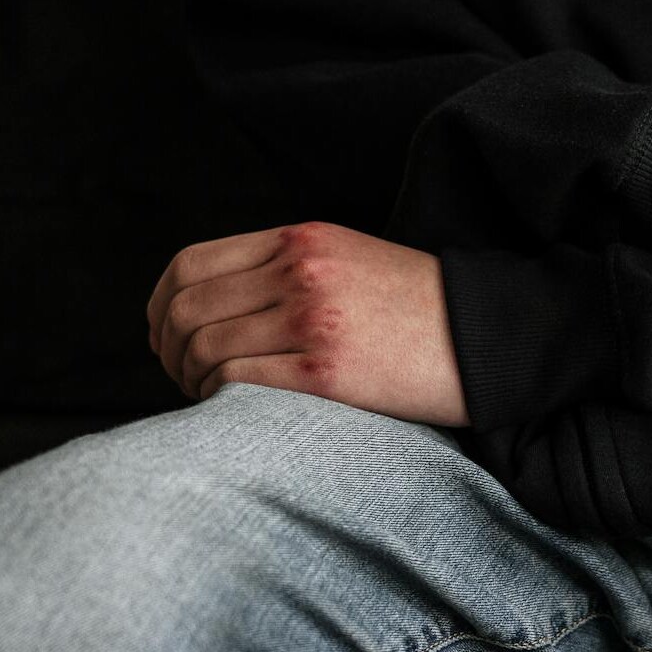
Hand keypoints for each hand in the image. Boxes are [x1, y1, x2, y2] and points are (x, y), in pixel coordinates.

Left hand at [145, 221, 469, 426]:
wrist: (490, 337)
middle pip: (187, 309)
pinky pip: (236, 383)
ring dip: (190, 381)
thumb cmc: (421, 308)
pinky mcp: (327, 372)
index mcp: (301, 240)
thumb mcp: (351, 259)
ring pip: (204, 349)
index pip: (191, 264)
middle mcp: (300, 272)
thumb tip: (217, 305)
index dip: (161, 305)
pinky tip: (231, 411)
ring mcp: (312, 320)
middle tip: (180, 376)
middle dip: (168, 350)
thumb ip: (287, 268)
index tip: (164, 335)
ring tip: (207, 398)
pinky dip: (218, 400)